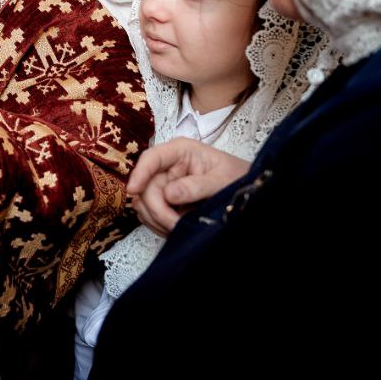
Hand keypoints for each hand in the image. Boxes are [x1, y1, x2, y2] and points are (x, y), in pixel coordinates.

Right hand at [128, 137, 250, 234]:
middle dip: (157, 208)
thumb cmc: (238, 177)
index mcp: (180, 151)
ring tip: (179, 228)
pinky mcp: (162, 200)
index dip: (139, 173)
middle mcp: (167, 165)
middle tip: (175, 225)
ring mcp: (163, 182)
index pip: (151, 158)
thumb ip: (197, 186)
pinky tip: (175, 228)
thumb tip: (168, 194)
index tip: (133, 190)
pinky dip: (158, 224)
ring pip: (143, 202)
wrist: (247, 192)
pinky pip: (149, 213)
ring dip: (157, 219)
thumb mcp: (223, 180)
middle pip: (146, 186)